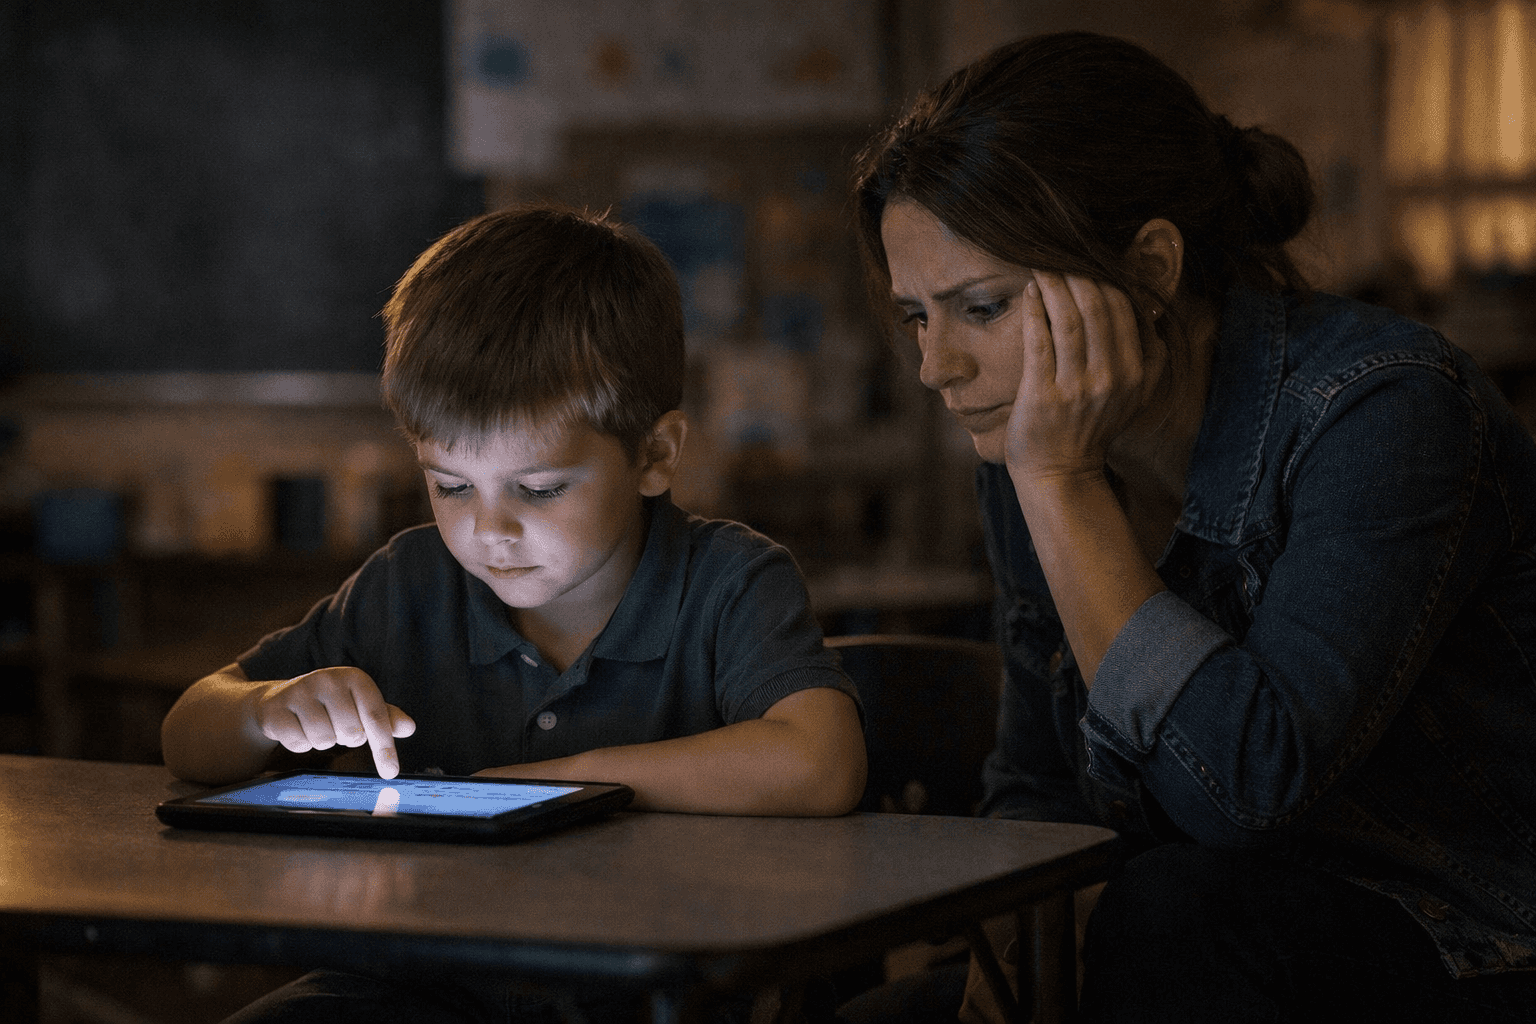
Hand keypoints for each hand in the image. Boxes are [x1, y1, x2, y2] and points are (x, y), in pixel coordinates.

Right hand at [251, 666, 415, 778]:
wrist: (282, 698)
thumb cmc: (332, 704)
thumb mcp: (361, 705)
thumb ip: (386, 717)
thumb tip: (408, 727)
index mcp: (355, 678)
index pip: (376, 717)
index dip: (385, 747)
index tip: (391, 773)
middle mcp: (328, 679)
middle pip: (351, 733)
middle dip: (347, 739)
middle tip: (337, 727)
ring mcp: (299, 692)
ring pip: (324, 740)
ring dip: (324, 742)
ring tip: (318, 726)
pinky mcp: (276, 709)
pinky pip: (299, 744)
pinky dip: (301, 745)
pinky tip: (297, 729)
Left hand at [1005, 272, 1166, 481]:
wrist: (1061, 473)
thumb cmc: (1091, 425)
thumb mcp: (1133, 392)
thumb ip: (1145, 352)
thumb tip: (1146, 303)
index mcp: (1139, 373)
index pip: (1125, 309)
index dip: (1104, 277)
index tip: (1085, 260)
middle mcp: (1114, 379)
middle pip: (1099, 308)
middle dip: (1077, 274)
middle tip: (1058, 255)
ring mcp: (1079, 389)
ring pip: (1071, 320)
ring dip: (1055, 285)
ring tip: (1043, 266)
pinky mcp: (1045, 396)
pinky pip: (1040, 342)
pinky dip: (1036, 311)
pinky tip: (1031, 293)